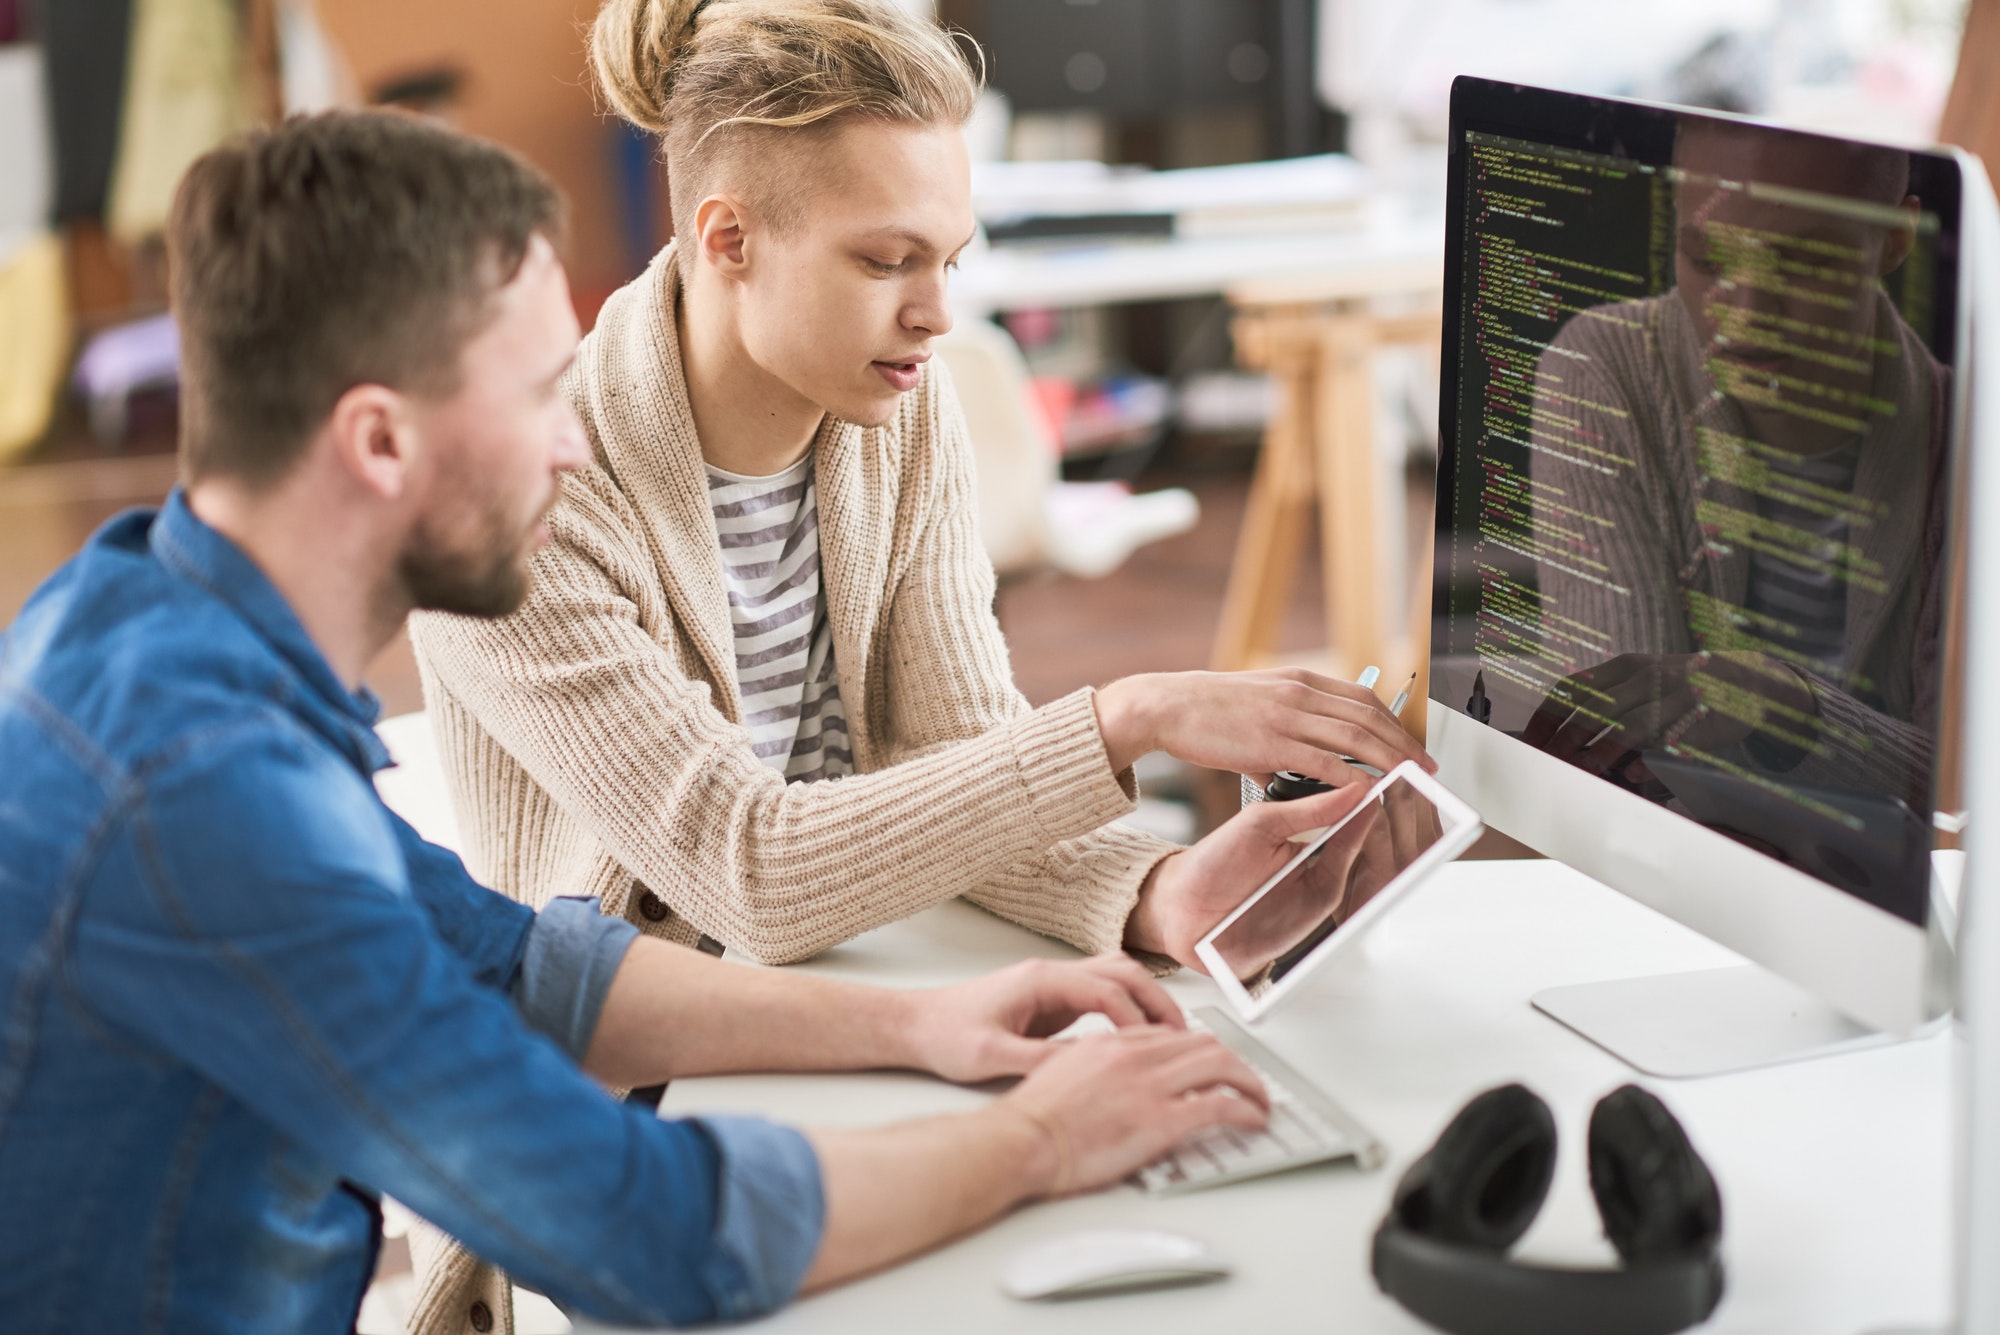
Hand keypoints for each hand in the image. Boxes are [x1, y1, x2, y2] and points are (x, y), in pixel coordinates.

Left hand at [902, 956, 1183, 1083]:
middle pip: (1121, 971)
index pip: (1105, 989)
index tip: (1156, 1047)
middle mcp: (1050, 974)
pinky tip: (1134, 1037)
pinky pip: (1100, 994)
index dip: (1135, 1018)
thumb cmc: (945, 1035)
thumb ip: (1038, 1060)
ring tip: (1167, 1035)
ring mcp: (1051, 984)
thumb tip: (1084, 1067)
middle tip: (1181, 1035)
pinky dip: (1124, 1009)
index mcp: (1040, 981)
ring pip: (1113, 976)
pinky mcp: (1049, 999)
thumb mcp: (990, 1056)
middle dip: (1155, 1000)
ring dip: (1144, 1000)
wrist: (916, 1025)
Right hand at [1002, 1026, 1270, 1196]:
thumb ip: (1093, 1067)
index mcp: (1112, 1044)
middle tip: (1245, 1081)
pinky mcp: (1161, 1120)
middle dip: (1233, 1061)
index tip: (1211, 1065)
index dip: (1199, 1049)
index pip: (1171, 1034)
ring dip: (1249, 1082)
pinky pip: (1221, 1104)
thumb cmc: (1033, 1119)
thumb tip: (1112, 1079)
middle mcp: (1136, 1055)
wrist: (1021, 1140)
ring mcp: (1150, 1085)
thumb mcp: (1061, 1073)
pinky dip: (1245, 1108)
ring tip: (1259, 1099)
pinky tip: (1253, 1118)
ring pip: (1221, 1064)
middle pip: (1203, 1042)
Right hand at [1093, 668, 1432, 783]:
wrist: (1166, 706)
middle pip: (1369, 716)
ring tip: (1410, 779)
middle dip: (1403, 743)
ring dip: (1389, 760)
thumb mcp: (1254, 709)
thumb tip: (1289, 771)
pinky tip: (1367, 791)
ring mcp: (1288, 716)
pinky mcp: (1272, 742)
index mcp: (1299, 681)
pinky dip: (1352, 776)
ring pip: (1355, 737)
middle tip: (1426, 766)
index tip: (1409, 743)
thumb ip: (1280, 735)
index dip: (1393, 722)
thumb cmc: (1204, 713)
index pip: (1362, 698)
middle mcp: (1300, 693)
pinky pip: (1324, 761)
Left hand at [1125, 783, 1376, 969]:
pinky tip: (1366, 860)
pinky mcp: (1311, 919)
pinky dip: (1360, 880)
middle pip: (1371, 847)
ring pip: (1367, 873)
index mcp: (1307, 836)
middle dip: (1395, 827)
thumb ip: (1307, 811)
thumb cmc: (1212, 866)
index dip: (1379, 803)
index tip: (1400, 783)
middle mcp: (1317, 865)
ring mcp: (1316, 891)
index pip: (1354, 817)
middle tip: (1410, 805)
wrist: (1179, 909)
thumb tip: (1353, 789)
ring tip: (1395, 826)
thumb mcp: (1259, 826)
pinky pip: (1345, 901)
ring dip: (1386, 851)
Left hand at [1523, 651, 1817, 782]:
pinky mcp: (1700, 721)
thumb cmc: (1686, 686)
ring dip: (1600, 753)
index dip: (1548, 716)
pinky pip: (1668, 744)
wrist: (1753, 682)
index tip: (1531, 742)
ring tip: (1580, 772)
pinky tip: (1631, 774)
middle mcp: (1648, 676)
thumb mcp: (1646, 678)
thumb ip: (1609, 696)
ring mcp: (1675, 697)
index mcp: (1627, 666)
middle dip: (1566, 740)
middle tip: (1549, 764)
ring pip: (1628, 727)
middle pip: (1595, 709)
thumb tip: (1563, 731)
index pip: (1574, 688)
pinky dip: (1648, 761)